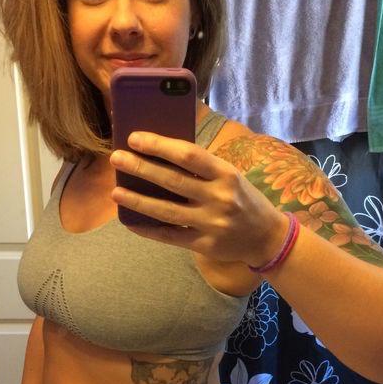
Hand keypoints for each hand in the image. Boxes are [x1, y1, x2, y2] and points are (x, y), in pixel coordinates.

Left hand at [109, 131, 288, 266]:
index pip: (188, 155)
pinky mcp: (205, 244)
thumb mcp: (230, 177)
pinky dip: (148, 230)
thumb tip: (159, 156)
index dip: (159, 145)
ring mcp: (211, 223)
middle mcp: (219, 197)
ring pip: (167, 211)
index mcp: (226, 174)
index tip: (134, 138)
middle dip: (141, 168)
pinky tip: (130, 221)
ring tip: (116, 192)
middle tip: (117, 158)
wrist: (267, 237)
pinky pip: (170, 237)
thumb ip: (202, 169)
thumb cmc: (243, 200)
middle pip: (172, 181)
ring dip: (138, 200)